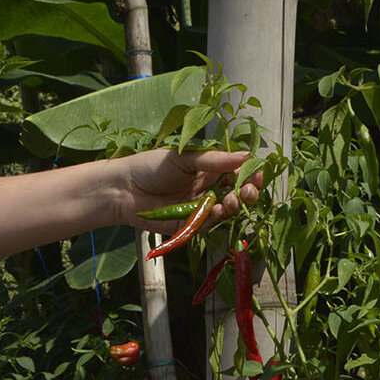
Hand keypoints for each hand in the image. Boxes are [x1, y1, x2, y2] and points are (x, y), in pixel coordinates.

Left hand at [121, 149, 261, 231]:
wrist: (123, 189)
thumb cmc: (149, 167)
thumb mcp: (184, 158)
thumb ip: (214, 160)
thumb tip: (246, 155)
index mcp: (207, 169)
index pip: (236, 171)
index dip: (249, 173)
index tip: (257, 173)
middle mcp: (207, 188)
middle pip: (237, 192)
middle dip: (247, 191)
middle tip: (248, 190)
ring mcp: (200, 207)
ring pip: (228, 210)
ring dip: (235, 205)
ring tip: (233, 200)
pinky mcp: (191, 224)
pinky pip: (210, 224)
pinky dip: (218, 218)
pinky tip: (219, 210)